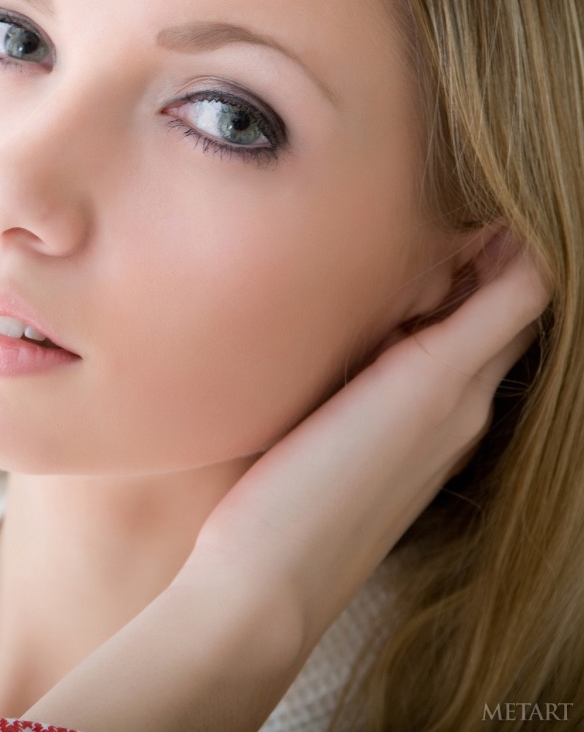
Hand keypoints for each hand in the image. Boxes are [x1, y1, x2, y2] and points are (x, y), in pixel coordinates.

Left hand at [26, 235, 550, 731]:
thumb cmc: (267, 519)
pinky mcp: (437, 378)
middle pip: (505, 309)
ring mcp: (458, 395)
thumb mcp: (303, 446)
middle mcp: (461, 409)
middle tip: (461, 200)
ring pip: (513, 296)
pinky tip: (487, 208)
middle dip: (490, 254)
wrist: (266, 586)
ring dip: (496, 246)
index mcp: (429, 425)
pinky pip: (512, 290)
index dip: (468, 280)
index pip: (475, 334)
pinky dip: (511, 248)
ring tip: (466, 194)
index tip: (433, 235)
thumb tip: (307, 358)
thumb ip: (324, 402)